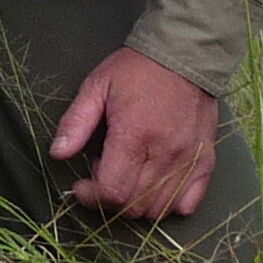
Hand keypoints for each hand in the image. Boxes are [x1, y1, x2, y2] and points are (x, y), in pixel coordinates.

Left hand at [48, 47, 216, 220]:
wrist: (185, 53)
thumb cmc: (138, 69)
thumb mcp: (97, 86)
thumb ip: (75, 122)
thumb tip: (58, 153)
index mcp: (135, 135)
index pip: (113, 191)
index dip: (91, 197)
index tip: (81, 186)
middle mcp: (165, 153)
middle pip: (134, 206)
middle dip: (109, 200)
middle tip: (102, 174)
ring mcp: (188, 160)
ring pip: (159, 210)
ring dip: (136, 204)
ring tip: (127, 176)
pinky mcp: (205, 161)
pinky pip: (188, 203)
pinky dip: (169, 205)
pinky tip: (155, 188)